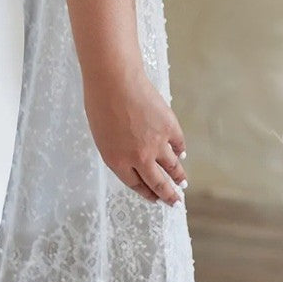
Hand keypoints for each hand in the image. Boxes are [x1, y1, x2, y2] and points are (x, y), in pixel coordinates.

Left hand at [82, 64, 188, 205]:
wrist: (114, 79)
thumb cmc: (99, 103)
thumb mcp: (101, 135)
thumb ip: (117, 151)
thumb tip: (134, 160)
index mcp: (117, 161)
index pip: (136, 185)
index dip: (147, 193)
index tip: (155, 199)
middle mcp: (139, 158)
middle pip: (157, 183)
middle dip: (168, 195)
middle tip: (176, 202)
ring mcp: (157, 144)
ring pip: (172, 167)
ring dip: (179, 177)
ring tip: (183, 182)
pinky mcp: (170, 128)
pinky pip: (179, 144)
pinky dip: (180, 150)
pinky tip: (181, 154)